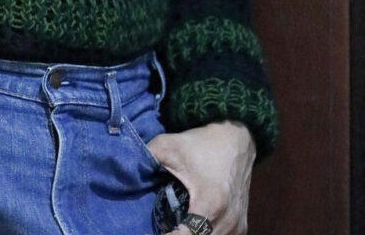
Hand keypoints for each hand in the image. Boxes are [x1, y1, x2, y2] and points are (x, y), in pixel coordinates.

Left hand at [147, 120, 254, 234]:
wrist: (237, 139)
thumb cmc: (202, 143)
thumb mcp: (169, 145)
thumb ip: (146, 159)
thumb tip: (123, 172)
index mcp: (209, 203)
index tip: (145, 232)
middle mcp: (227, 221)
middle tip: (159, 228)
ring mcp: (237, 226)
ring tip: (171, 228)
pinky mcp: (241, 227)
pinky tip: (189, 228)